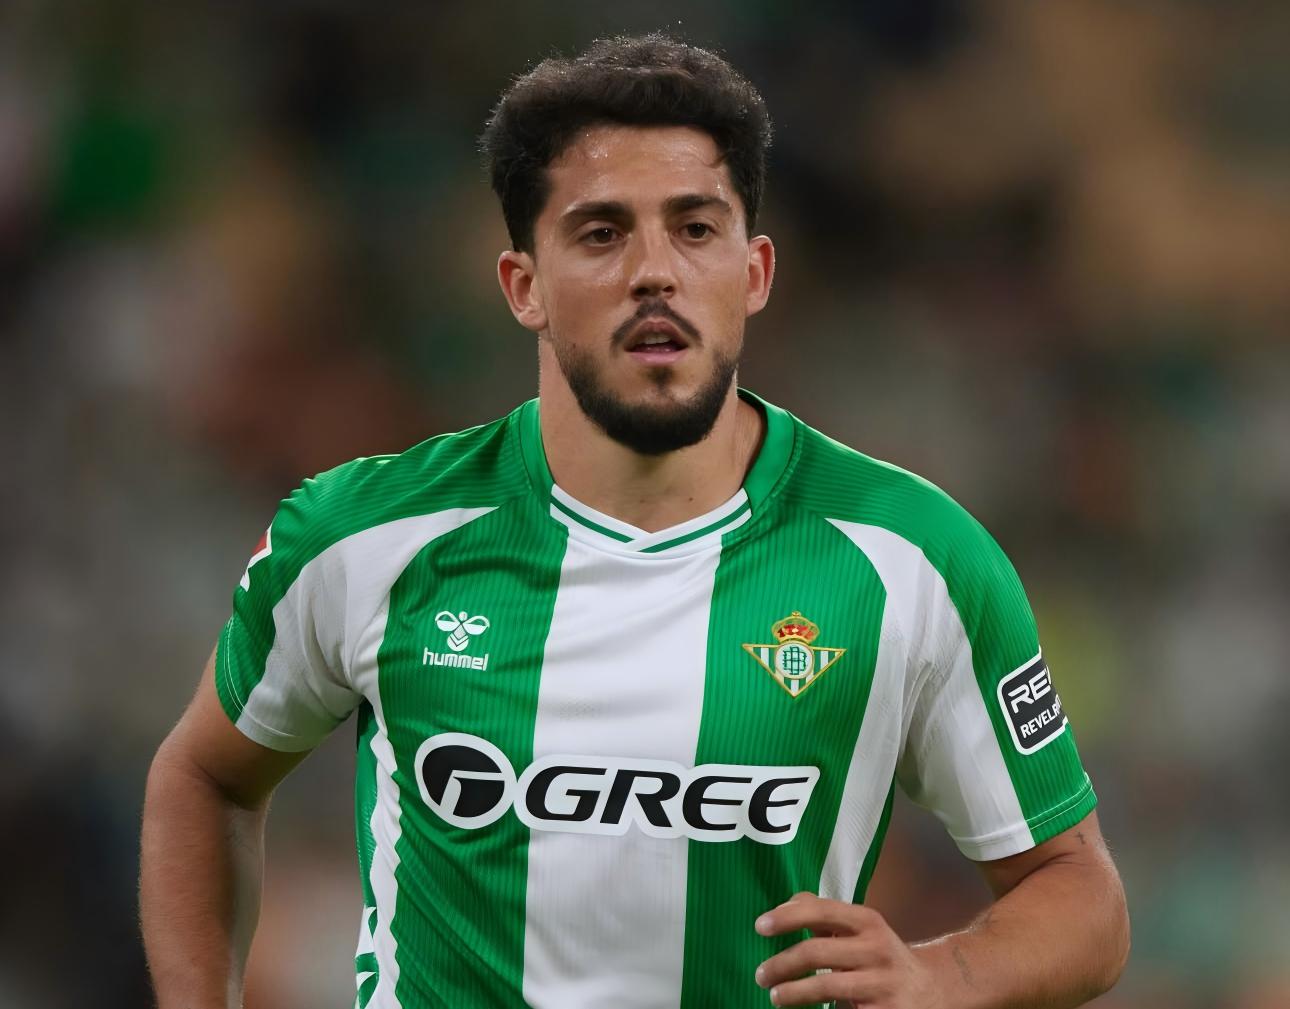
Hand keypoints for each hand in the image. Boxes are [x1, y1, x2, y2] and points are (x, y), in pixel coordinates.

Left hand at [754, 892, 942, 1007]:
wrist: (932, 991)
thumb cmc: (881, 957)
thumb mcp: (861, 929)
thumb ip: (825, 916)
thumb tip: (786, 904)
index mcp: (867, 922)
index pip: (820, 911)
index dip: (787, 917)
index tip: (759, 927)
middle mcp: (876, 948)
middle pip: (816, 952)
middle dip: (781, 964)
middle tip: (761, 975)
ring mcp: (882, 983)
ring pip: (826, 987)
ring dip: (793, 992)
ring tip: (775, 996)